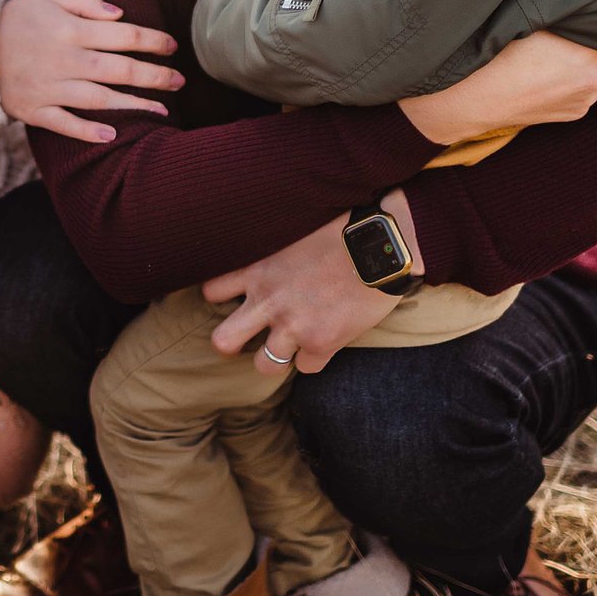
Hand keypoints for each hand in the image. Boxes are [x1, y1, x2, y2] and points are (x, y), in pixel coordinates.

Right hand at [0, 0, 184, 143]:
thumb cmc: (13, 19)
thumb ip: (84, 1)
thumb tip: (120, 14)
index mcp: (68, 29)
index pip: (123, 35)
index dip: (153, 41)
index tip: (173, 47)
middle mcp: (63, 59)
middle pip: (119, 70)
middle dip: (154, 76)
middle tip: (180, 81)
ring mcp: (48, 87)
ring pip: (100, 99)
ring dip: (133, 105)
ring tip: (161, 110)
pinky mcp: (34, 109)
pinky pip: (65, 124)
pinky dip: (88, 131)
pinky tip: (113, 135)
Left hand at [201, 190, 417, 371]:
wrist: (384, 245)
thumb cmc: (344, 227)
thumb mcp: (295, 228)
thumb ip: (275, 246)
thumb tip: (270, 239)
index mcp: (258, 269)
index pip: (212, 292)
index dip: (223, 299)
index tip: (239, 297)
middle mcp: (269, 301)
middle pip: (223, 341)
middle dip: (233, 343)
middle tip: (249, 336)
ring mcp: (293, 326)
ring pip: (263, 365)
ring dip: (275, 357)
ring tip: (290, 344)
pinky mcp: (322, 343)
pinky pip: (306, 368)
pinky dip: (314, 358)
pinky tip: (324, 342)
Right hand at [397, 31, 596, 146]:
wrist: (475, 98)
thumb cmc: (500, 55)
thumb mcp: (533, 21)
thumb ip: (563, 13)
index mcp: (592, 58)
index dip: (588, 21)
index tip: (572, 18)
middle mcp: (596, 82)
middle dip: (584, 43)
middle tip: (558, 36)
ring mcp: (585, 101)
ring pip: (591, 70)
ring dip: (578, 63)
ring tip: (549, 57)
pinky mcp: (573, 114)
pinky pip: (580, 89)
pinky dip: (569, 81)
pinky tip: (546, 75)